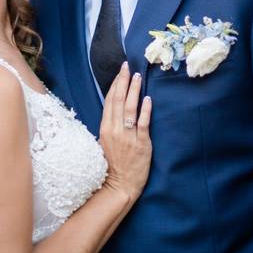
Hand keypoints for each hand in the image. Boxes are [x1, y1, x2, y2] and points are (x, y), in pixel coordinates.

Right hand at [98, 62, 152, 202]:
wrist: (120, 185)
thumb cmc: (112, 165)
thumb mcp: (105, 143)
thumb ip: (109, 126)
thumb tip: (115, 110)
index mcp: (105, 129)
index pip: (109, 102)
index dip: (115, 85)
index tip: (120, 72)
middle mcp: (115, 130)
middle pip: (119, 101)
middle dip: (123, 81)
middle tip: (127, 66)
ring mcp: (128, 136)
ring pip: (130, 108)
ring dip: (134, 90)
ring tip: (138, 77)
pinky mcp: (141, 144)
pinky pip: (142, 123)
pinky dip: (145, 110)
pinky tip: (147, 98)